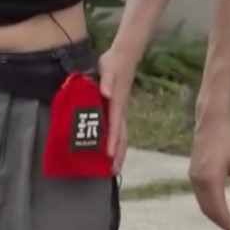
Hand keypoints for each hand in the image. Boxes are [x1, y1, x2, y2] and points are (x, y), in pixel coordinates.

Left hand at [97, 48, 134, 172]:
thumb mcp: (108, 69)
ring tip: (113, 168)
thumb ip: (107, 81)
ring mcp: (120, 112)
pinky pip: (118, 130)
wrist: (123, 57)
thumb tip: (106, 94)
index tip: (108, 155)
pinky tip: (109, 151)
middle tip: (113, 171)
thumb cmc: (113, 64)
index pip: (115, 125)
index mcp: (117, 104)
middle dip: (118, 154)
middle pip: (122, 136)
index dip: (112, 140)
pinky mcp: (117, 110)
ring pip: (122, 136)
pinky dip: (115, 142)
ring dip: (119, 152)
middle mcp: (120, 111)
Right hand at [189, 112, 229, 229]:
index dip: (226, 224)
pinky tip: (220, 208)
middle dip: (220, 223)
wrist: (212, 122)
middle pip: (207, 210)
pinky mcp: (193, 174)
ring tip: (228, 224)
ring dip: (214, 216)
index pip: (217, 210)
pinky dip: (209, 206)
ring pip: (202, 204)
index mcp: (210, 180)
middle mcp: (198, 182)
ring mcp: (193, 178)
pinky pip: (200, 196)